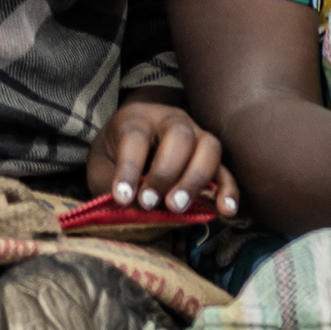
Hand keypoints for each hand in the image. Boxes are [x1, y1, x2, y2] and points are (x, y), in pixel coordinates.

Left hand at [87, 98, 237, 214]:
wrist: (140, 128)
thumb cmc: (117, 150)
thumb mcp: (102, 162)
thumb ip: (111, 182)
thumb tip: (130, 209)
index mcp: (137, 119)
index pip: (135, 138)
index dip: (129, 169)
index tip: (123, 199)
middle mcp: (171, 120)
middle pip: (178, 136)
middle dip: (166, 172)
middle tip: (151, 203)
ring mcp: (197, 134)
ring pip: (208, 148)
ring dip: (195, 180)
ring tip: (178, 208)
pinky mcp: (212, 156)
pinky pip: (227, 169)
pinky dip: (228, 190)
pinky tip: (226, 210)